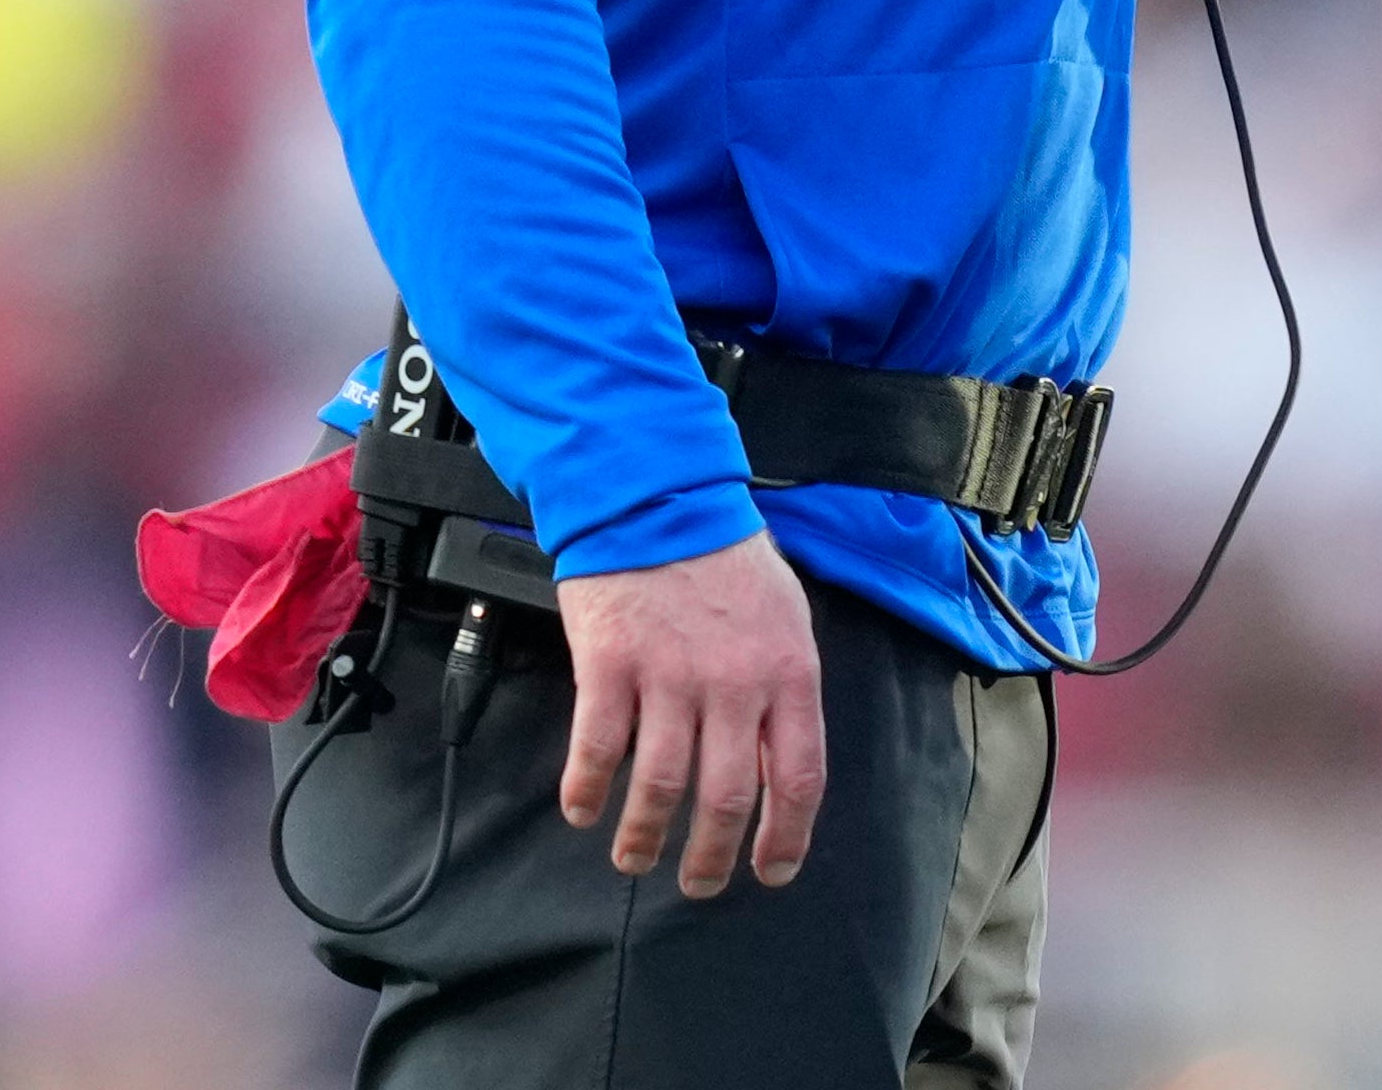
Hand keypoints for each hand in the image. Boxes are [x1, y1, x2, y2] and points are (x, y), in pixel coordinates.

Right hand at [556, 531, 825, 895]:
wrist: (658, 496)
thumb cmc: (725, 558)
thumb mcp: (784, 618)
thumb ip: (783, 690)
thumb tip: (773, 766)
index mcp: (789, 673)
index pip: (798, 778)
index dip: (785, 838)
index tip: (770, 872)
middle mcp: (735, 684)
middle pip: (726, 798)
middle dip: (711, 857)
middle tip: (698, 885)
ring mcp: (670, 676)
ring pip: (662, 786)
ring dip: (645, 836)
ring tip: (634, 859)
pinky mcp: (610, 665)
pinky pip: (599, 749)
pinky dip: (588, 790)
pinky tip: (583, 810)